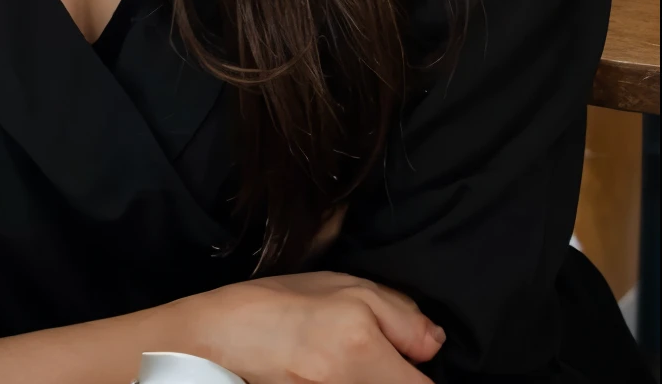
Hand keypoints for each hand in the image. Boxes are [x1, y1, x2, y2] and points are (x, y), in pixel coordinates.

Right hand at [179, 269, 444, 383]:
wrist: (225, 337)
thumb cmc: (283, 304)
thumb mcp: (345, 286)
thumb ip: (399, 313)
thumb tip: (435, 344)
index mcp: (363, 346)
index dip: (425, 370)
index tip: (414, 360)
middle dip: (403, 375)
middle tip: (387, 358)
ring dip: (380, 377)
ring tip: (354, 362)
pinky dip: (358, 383)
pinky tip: (339, 371)